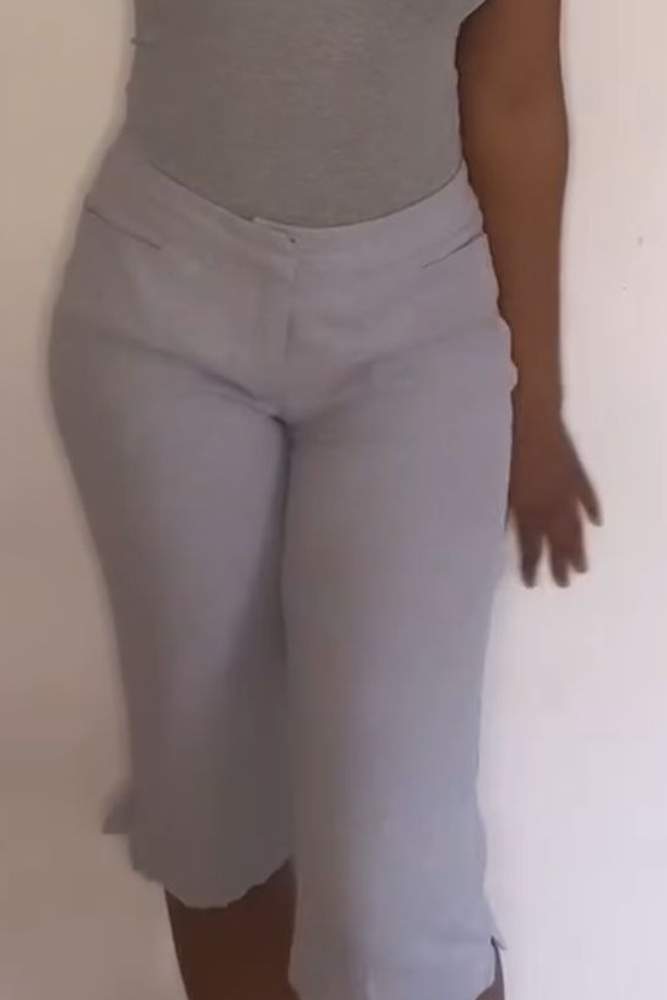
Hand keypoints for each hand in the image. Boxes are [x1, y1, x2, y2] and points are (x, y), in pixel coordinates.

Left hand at [508, 412, 601, 586]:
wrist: (531, 419)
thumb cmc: (504, 450)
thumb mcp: (495, 486)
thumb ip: (500, 511)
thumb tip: (499, 532)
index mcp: (528, 511)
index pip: (531, 547)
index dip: (531, 567)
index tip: (531, 583)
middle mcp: (551, 506)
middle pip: (558, 542)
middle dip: (560, 564)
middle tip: (565, 583)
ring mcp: (567, 490)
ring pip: (576, 526)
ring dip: (579, 547)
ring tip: (582, 567)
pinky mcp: (576, 473)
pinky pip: (587, 498)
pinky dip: (592, 511)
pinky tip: (596, 523)